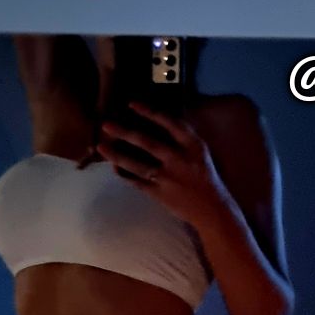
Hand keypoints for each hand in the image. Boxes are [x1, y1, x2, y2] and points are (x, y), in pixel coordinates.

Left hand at [97, 102, 230, 226]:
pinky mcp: (160, 194)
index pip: (169, 123)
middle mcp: (179, 159)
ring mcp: (168, 178)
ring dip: (117, 155)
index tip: (132, 104)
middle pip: (147, 142)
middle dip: (124, 132)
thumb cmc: (204, 176)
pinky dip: (124, 174)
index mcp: (192, 145)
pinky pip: (137, 182)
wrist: (212, 209)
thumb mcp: (199, 152)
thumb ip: (181, 138)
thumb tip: (156, 120)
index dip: (149, 112)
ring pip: (137, 164)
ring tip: (101, 146)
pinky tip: (114, 167)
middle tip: (106, 125)